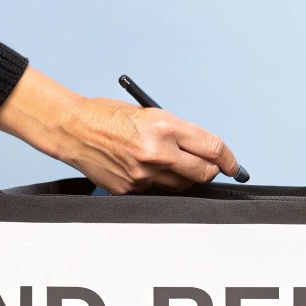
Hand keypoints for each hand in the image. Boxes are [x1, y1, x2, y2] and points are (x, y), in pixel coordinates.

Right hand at [0, 66, 237, 194]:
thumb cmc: (106, 116)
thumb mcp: (149, 114)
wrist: (73, 129)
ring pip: (181, 185)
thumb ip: (177, 132)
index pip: (212, 147)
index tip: (232, 164)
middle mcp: (157, 152)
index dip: (227, 159)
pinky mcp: (131, 189)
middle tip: (208, 167)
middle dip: (209, 171)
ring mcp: (144, 175)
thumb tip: (201, 150)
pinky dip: (156, 182)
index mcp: (164, 126)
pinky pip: (156, 191)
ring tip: (164, 161)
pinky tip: (140, 167)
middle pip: (203, 172)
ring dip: (182, 177)